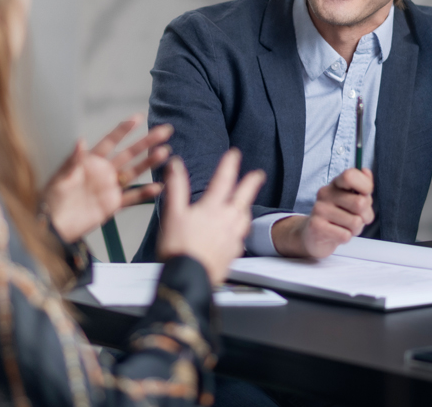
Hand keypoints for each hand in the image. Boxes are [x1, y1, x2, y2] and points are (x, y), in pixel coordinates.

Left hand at [42, 114, 172, 242]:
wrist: (53, 225)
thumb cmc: (51, 199)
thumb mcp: (60, 177)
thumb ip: (73, 160)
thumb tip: (80, 140)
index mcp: (90, 161)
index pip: (110, 141)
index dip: (124, 130)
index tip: (138, 118)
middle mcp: (103, 172)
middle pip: (128, 154)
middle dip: (146, 142)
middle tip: (164, 131)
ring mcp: (109, 188)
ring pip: (133, 173)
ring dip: (149, 163)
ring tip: (165, 153)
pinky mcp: (112, 205)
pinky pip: (131, 198)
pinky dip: (144, 193)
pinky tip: (158, 186)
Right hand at [156, 151, 262, 284]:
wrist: (189, 277)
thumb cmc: (179, 248)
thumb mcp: (173, 213)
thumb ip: (176, 187)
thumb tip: (175, 165)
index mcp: (212, 209)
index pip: (224, 180)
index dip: (229, 165)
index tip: (234, 154)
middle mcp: (227, 221)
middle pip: (243, 197)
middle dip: (251, 183)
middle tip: (258, 174)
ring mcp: (232, 238)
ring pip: (244, 217)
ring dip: (246, 206)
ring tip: (246, 203)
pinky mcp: (233, 253)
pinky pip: (241, 236)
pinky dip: (240, 228)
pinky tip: (236, 232)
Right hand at [272, 168, 373, 258]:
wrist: (314, 236)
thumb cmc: (338, 218)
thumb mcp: (353, 201)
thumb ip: (362, 188)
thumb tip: (366, 171)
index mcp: (336, 184)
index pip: (350, 175)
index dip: (365, 186)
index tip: (364, 196)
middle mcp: (325, 193)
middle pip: (360, 202)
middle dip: (365, 215)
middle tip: (356, 218)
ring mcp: (319, 209)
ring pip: (355, 222)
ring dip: (355, 229)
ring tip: (345, 227)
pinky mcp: (317, 226)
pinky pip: (346, 235)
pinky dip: (346, 238)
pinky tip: (336, 234)